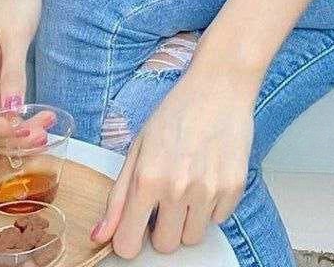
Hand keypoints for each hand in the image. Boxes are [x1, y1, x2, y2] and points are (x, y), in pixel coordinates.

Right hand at [0, 0, 42, 127]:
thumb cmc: (13, 0)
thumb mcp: (16, 37)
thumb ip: (13, 75)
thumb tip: (12, 111)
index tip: (27, 133)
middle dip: (9, 134)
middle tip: (41, 137)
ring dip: (16, 128)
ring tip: (44, 130)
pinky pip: (2, 104)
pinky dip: (18, 115)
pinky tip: (37, 119)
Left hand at [90, 66, 255, 257]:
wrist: (219, 86)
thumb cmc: (176, 111)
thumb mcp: (138, 148)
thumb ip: (118, 197)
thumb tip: (99, 236)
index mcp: (147, 179)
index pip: (129, 245)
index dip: (130, 239)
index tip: (135, 228)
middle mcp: (177, 189)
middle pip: (165, 246)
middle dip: (162, 229)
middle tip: (166, 199)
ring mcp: (208, 190)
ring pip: (193, 237)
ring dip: (188, 219)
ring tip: (189, 185)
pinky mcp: (234, 187)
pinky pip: (219, 219)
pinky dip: (212, 206)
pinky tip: (208, 176)